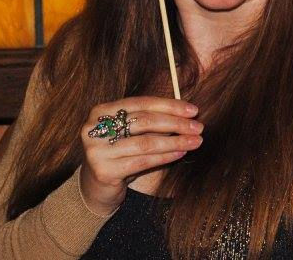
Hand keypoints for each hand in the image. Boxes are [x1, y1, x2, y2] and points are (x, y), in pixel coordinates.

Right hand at [78, 96, 202, 215]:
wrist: (96, 188)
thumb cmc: (121, 154)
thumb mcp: (132, 133)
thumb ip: (152, 120)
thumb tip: (188, 113)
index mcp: (101, 111)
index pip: (141, 103)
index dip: (170, 105)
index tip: (193, 110)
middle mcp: (93, 129)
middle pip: (144, 121)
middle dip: (176, 123)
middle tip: (199, 127)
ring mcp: (96, 151)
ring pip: (145, 142)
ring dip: (175, 141)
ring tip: (195, 142)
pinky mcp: (103, 171)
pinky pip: (142, 161)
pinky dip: (165, 156)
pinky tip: (180, 154)